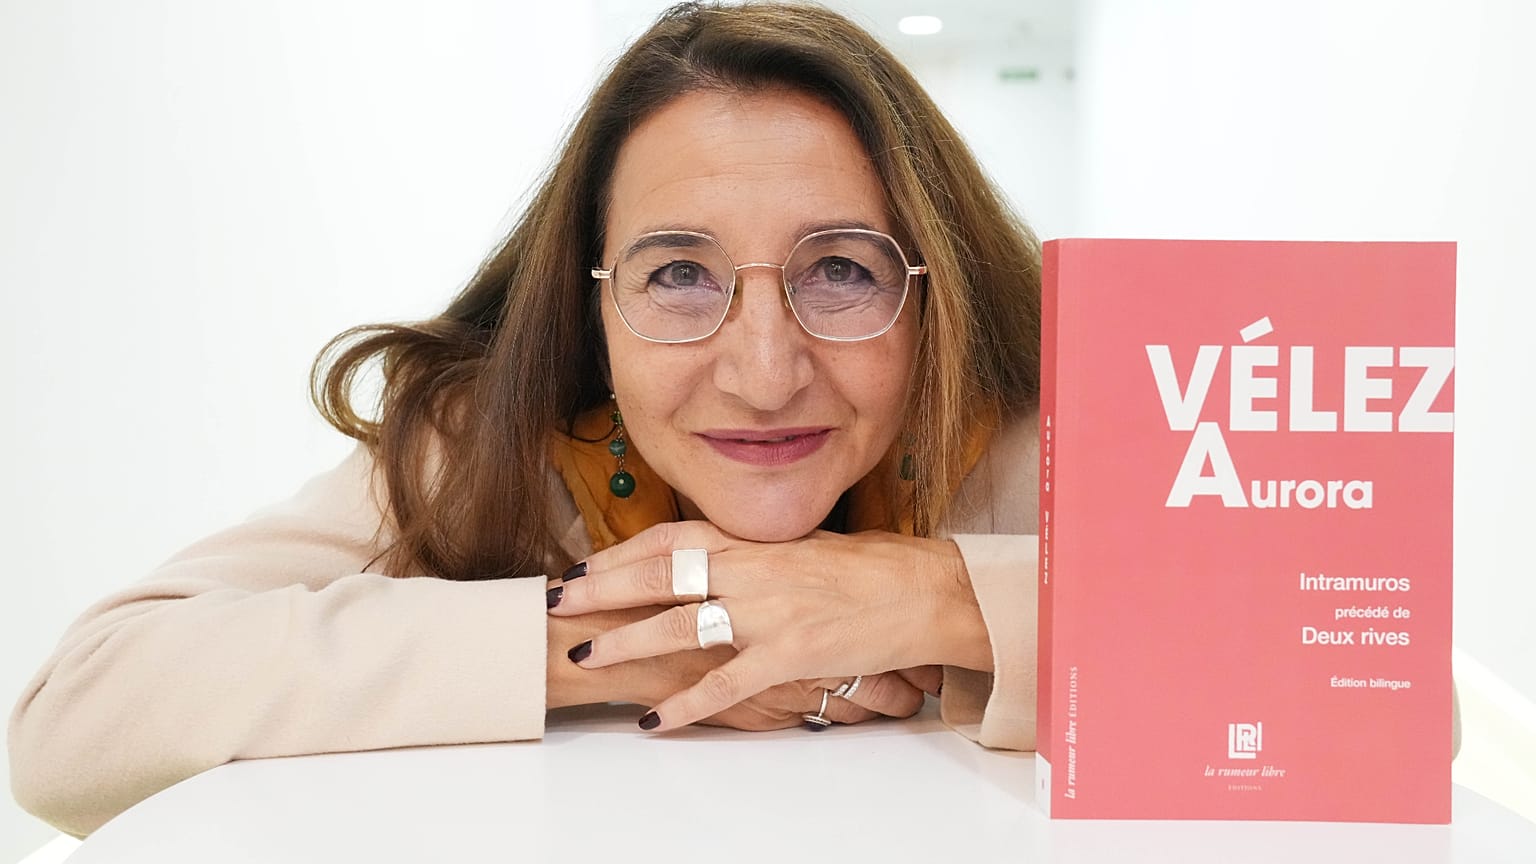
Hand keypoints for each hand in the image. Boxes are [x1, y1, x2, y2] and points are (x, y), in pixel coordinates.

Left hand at [548, 521, 983, 731]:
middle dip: (603, 588)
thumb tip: (716, 567)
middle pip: (661, 574)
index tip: (585, 565)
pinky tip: (656, 722)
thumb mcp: (806, 550)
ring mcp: (769, 611)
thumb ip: (756, 559)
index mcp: (758, 541)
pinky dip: (687, 705)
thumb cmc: (874, 570)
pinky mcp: (790, 654)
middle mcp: (755, 569)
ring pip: (680, 624)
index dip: (623, 553)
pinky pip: (726, 683)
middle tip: (558, 601)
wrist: (927, 592)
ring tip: (587, 654)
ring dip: (628, 639)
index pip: (673, 539)